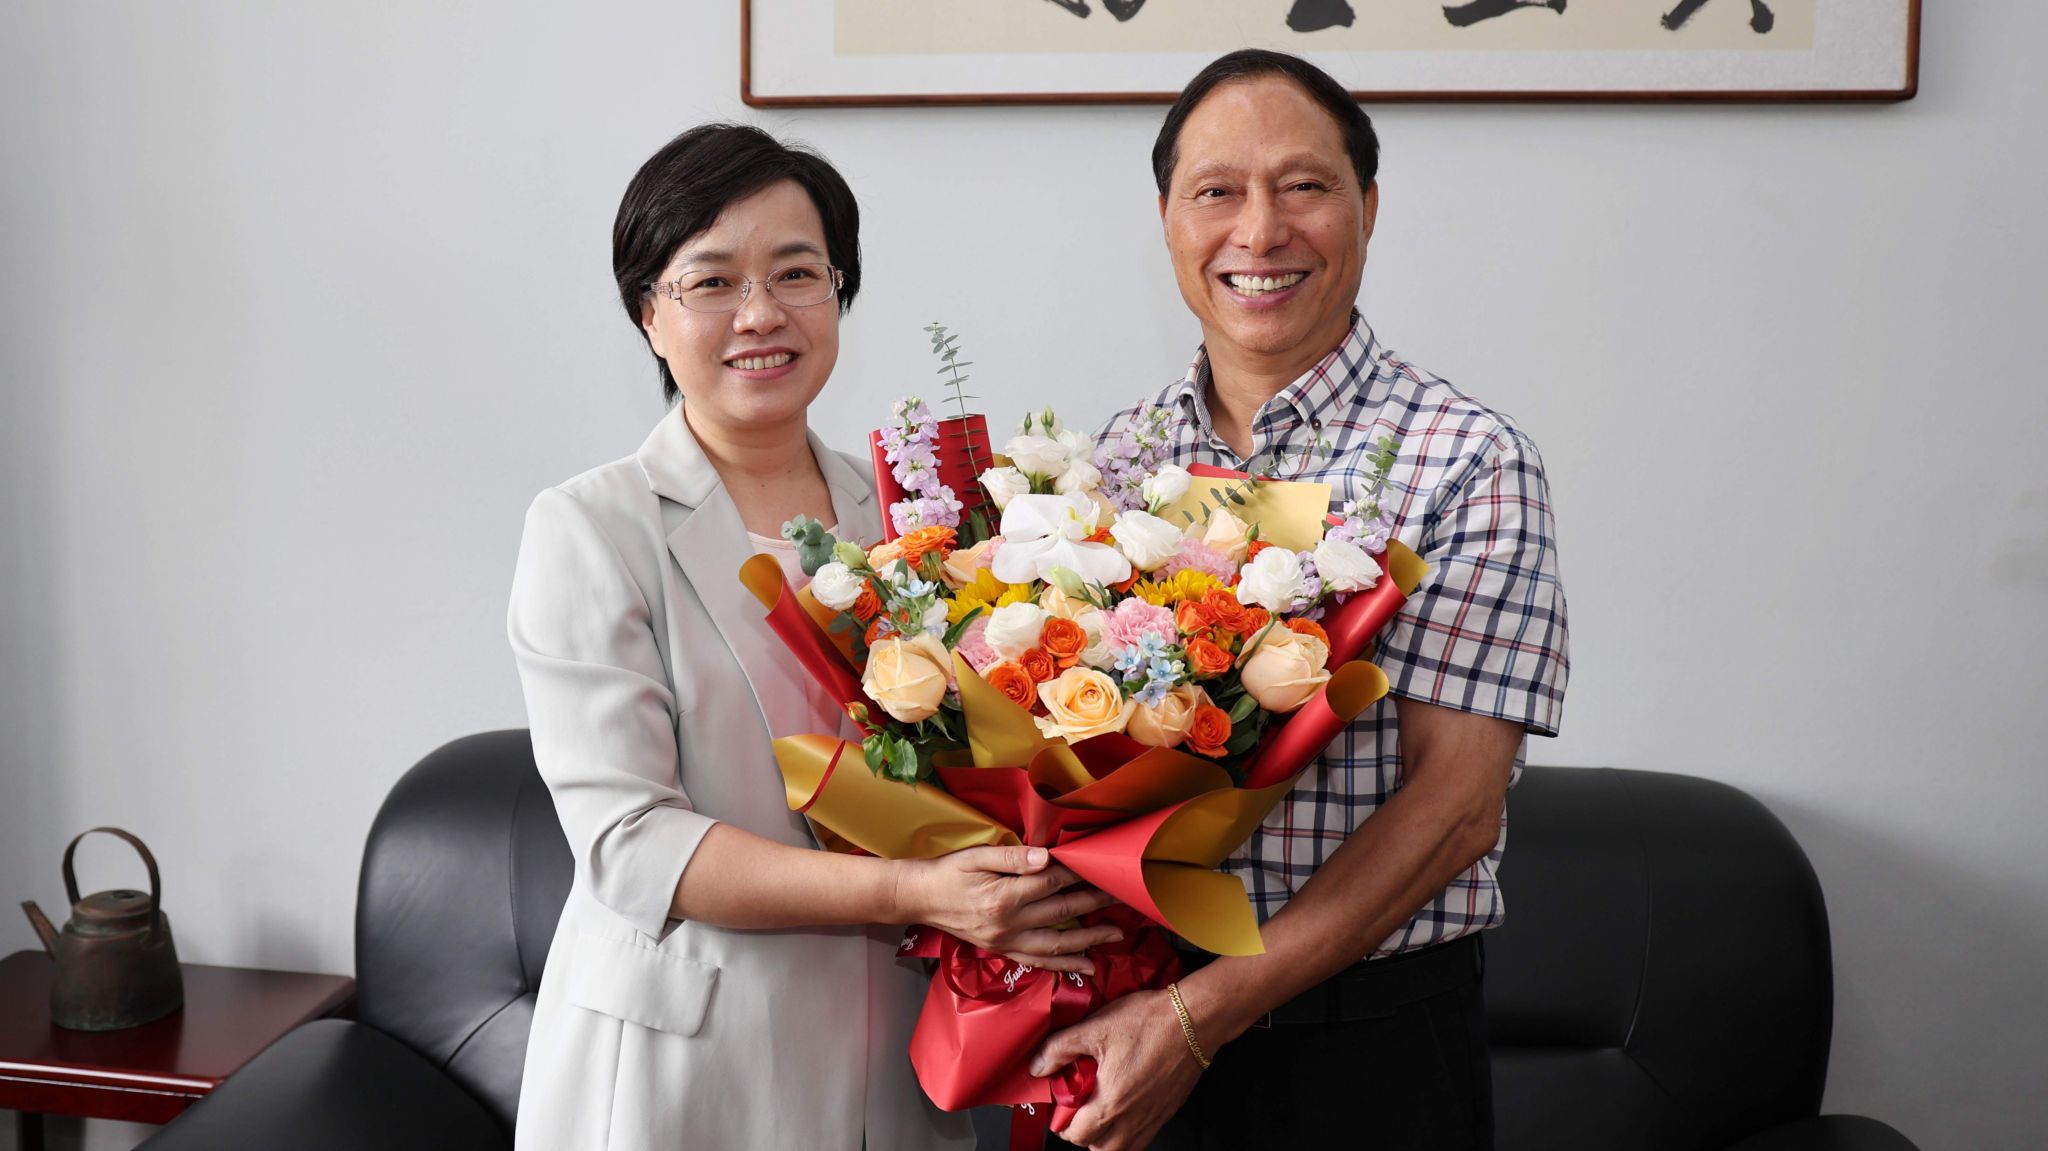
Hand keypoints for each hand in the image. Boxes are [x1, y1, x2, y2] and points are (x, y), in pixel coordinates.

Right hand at [898, 845, 1121, 972]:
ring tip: (1117, 933)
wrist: (919, 898)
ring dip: (1090, 938)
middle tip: (1124, 895)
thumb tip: (1046, 857)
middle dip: (1096, 903)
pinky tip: (1087, 964)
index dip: (1079, 873)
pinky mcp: (1002, 950)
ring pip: (1057, 943)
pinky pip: (1039, 961)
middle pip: (1062, 911)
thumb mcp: (976, 856)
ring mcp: (1006, 942)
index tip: (1102, 866)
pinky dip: (1065, 964)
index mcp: (1004, 897)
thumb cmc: (948, 872)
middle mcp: (1009, 924)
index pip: (1052, 882)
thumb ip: (1013, 858)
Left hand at [1033, 988, 1203, 1150]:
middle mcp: (1133, 1119)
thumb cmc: (1150, 1022)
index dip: (1061, 1122)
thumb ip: (1060, 1048)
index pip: (1075, 1134)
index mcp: (1111, 1103)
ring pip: (1123, 1148)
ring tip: (1101, 1110)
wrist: (1194, 1019)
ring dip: (1107, 1137)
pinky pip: (1143, 1137)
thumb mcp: (1095, 1027)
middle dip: (1083, 1133)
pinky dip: (1129, 1132)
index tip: (1061, 1103)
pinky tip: (1125, 1106)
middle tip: (1078, 1108)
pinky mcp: (1167, 1111)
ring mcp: (1153, 1118)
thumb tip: (1038, 1066)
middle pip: (1098, 1148)